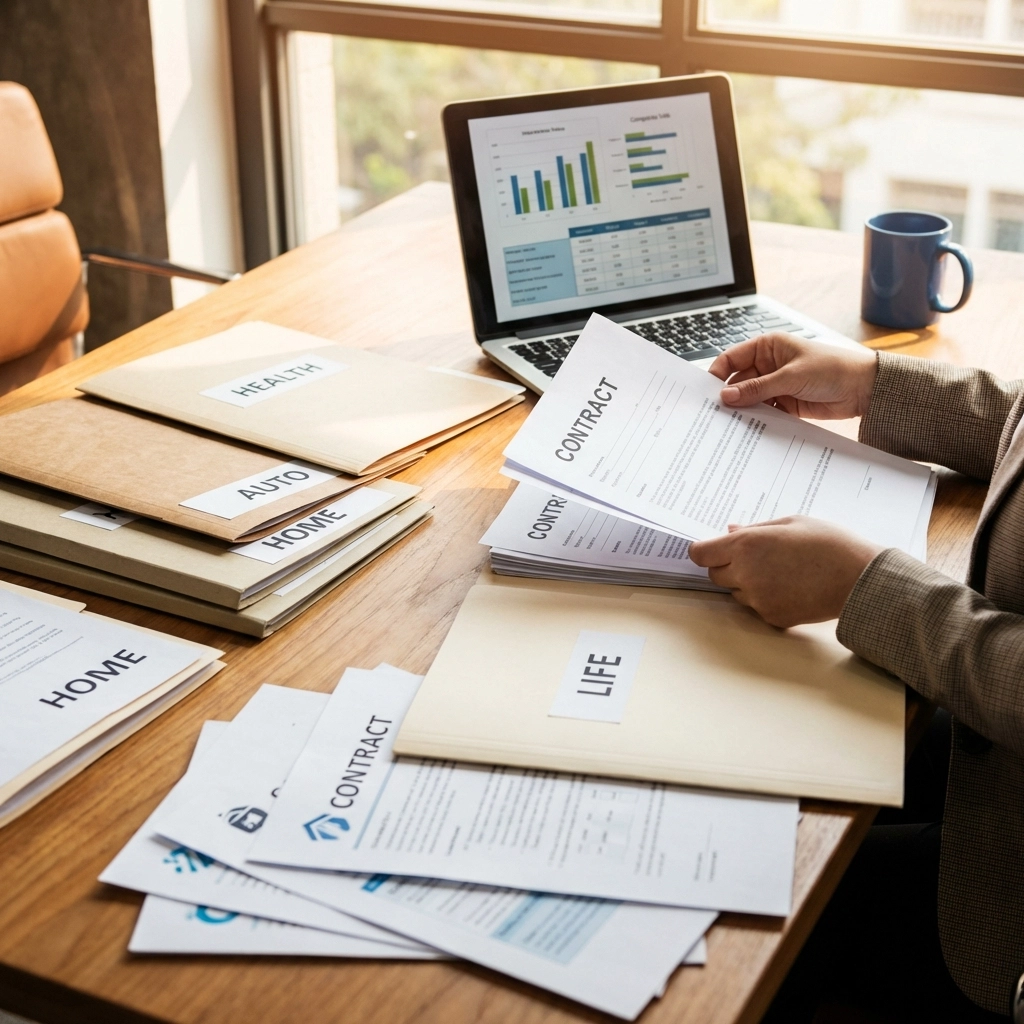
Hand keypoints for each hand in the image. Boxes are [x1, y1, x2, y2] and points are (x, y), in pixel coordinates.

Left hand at [688, 516, 881, 628]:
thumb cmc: (828, 543)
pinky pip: (756, 607)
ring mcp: (758, 600)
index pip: (701, 554)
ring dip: (746, 583)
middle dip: (727, 566)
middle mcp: (746, 575)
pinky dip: (765, 598)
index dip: (704, 551)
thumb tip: (729, 532)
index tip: (711, 549)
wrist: (859, 578)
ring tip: (780, 570)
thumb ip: (754, 529)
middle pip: (715, 575)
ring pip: (736, 592)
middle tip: (754, 557)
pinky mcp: (771, 618)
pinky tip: (791, 587)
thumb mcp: (790, 523)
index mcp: (747, 546)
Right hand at [708, 333, 877, 419]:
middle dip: (729, 396)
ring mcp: (776, 385)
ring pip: (750, 398)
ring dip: (743, 410)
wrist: (863, 388)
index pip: (732, 359)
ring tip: (731, 424)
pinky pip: (764, 412)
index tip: (707, 391)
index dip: (718, 374)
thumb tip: (727, 396)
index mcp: (767, 347)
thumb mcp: (790, 377)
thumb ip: (757, 388)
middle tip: (716, 413)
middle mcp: (768, 365)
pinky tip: (750, 429)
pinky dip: (758, 419)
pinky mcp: (784, 403)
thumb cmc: (832, 369)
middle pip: (738, 381)